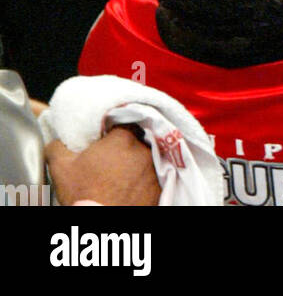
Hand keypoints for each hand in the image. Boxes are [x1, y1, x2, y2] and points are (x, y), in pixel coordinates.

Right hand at [46, 127, 160, 206]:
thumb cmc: (84, 193)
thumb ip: (57, 148)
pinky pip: (153, 177)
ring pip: (144, 159)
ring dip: (135, 165)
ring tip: (120, 178)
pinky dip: (143, 181)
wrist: (101, 224)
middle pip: (135, 141)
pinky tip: (130, 189)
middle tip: (110, 163)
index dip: (112, 134)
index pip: (121, 124)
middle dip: (124, 150)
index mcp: (123, 137)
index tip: (104, 143)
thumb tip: (56, 142)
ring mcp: (154, 168)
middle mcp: (144, 149)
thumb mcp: (62, 168)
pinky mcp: (160, 187)